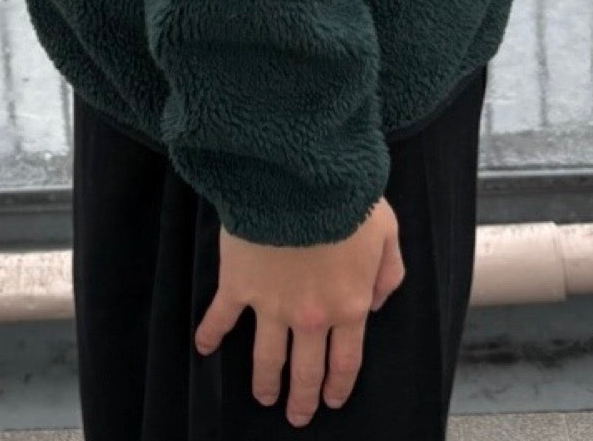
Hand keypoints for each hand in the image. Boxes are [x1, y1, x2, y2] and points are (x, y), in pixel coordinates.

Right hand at [193, 195, 405, 427]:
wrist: (301, 177)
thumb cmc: (348, 198)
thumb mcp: (387, 232)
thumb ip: (388, 273)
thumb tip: (376, 303)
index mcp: (349, 305)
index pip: (346, 361)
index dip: (338, 386)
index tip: (331, 401)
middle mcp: (310, 316)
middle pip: (306, 370)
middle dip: (302, 398)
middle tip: (297, 416)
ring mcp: (271, 305)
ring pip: (267, 358)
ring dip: (264, 382)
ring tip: (263, 396)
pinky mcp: (239, 285)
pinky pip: (221, 317)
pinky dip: (210, 335)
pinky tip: (204, 348)